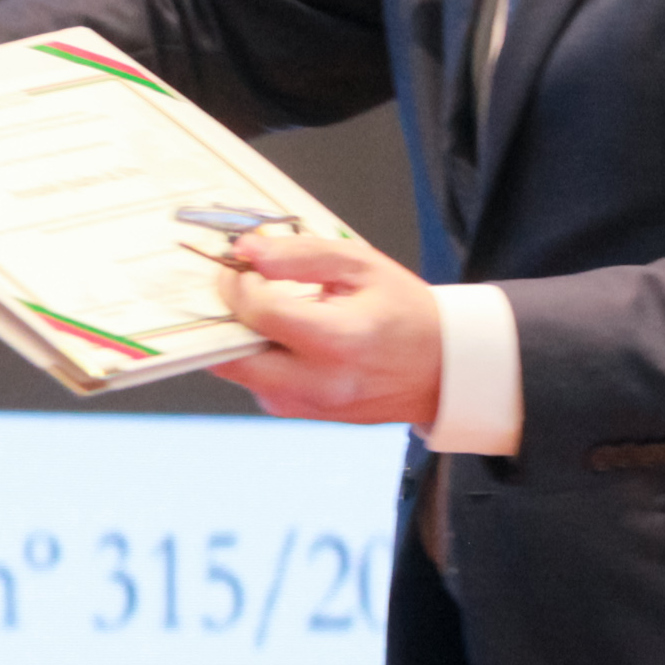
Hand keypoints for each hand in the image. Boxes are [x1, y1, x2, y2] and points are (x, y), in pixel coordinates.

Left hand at [209, 230, 443, 424]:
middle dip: (223, 316)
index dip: (238, 282)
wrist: (442, 369)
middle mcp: (320, 382)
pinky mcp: (302, 413)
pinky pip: (258, 384)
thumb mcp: (361, 265)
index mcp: (339, 341)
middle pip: (232, 356)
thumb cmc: (405, 312)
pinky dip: (257, 357)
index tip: (241, 263)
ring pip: (239, 372)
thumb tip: (246, 251)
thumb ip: (299, 255)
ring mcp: (308, 405)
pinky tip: (283, 336)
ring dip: (238, 337)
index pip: (260, 313)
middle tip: (236, 286)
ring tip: (265, 308)